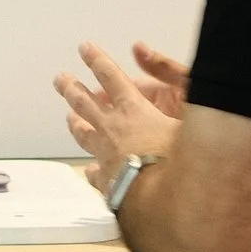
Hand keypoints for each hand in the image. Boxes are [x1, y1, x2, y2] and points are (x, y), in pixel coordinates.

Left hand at [55, 42, 183, 195]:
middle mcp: (113, 129)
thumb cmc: (180, 159)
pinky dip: (91, 169)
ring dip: (75, 123)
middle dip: (72, 87)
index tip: (84, 48)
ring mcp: (105, 156)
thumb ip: (175, 77)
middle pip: (85, 103)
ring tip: (68, 116)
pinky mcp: (106, 181)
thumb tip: (150, 53)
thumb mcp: (190, 116)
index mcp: (133, 109)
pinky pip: (94, 172)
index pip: (111, 77)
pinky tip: (88, 171)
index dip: (97, 60)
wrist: (163, 203)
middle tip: (59, 79)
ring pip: (83, 134)